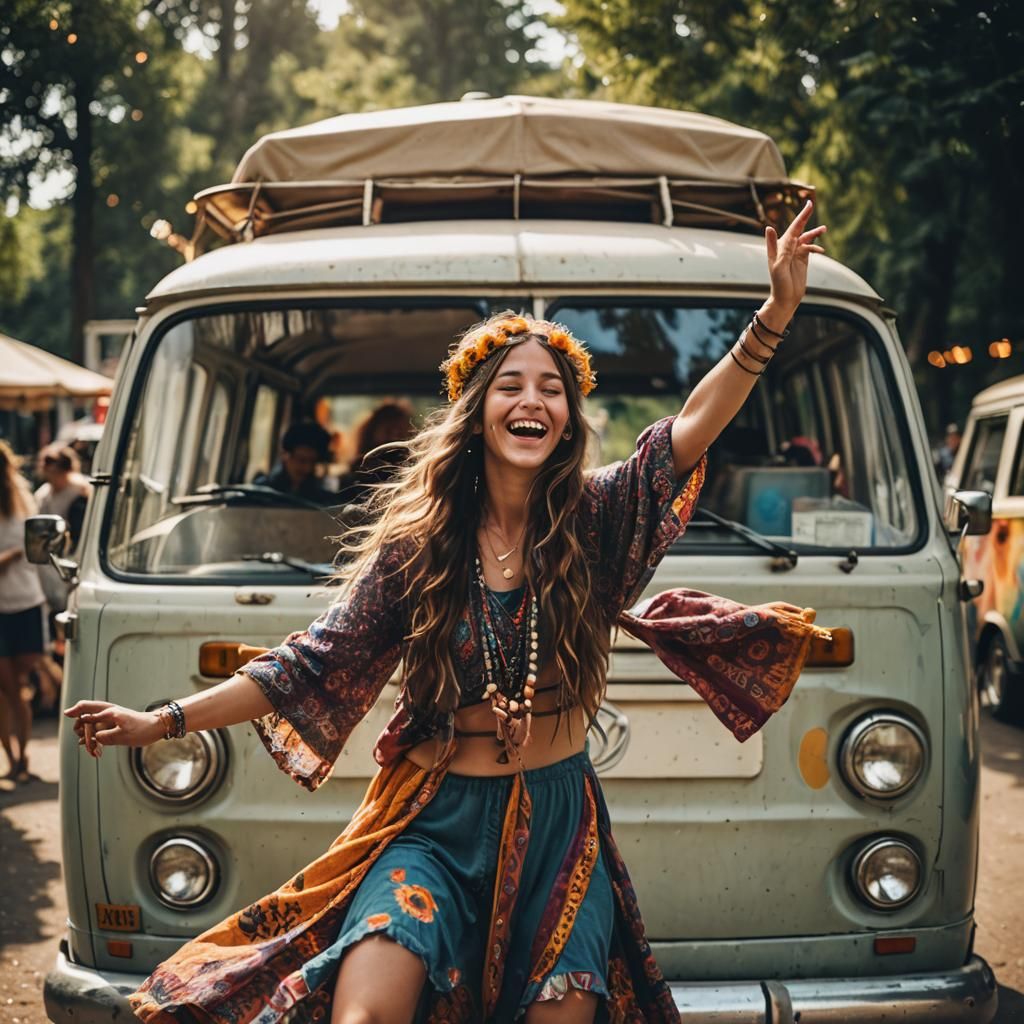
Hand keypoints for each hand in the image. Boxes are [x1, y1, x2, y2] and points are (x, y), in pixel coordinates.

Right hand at [64, 700, 164, 757]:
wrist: (157, 727)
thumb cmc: (143, 729)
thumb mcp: (124, 735)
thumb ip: (105, 736)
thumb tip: (93, 738)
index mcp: (110, 712)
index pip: (86, 712)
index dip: (76, 713)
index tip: (67, 714)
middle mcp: (107, 713)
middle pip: (84, 716)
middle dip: (81, 730)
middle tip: (87, 745)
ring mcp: (109, 720)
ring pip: (90, 726)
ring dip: (88, 739)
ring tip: (94, 752)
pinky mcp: (112, 727)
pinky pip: (98, 732)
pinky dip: (95, 741)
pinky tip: (96, 751)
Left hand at [764, 199, 826, 318]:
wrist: (786, 299)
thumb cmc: (778, 283)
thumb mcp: (778, 265)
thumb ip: (779, 247)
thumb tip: (769, 228)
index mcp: (779, 247)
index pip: (792, 228)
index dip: (800, 216)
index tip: (809, 204)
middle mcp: (787, 247)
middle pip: (798, 229)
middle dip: (805, 217)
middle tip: (811, 204)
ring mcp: (795, 253)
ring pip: (806, 238)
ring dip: (814, 233)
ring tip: (824, 229)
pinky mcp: (802, 259)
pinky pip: (810, 248)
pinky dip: (815, 247)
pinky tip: (820, 250)